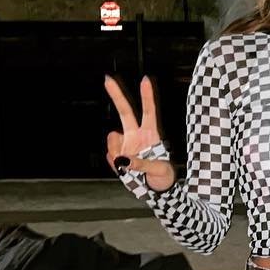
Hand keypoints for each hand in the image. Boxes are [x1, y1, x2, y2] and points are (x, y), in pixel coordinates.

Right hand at [104, 74, 175, 190]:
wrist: (154, 190)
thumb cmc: (163, 178)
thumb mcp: (159, 171)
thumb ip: (141, 165)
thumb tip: (122, 160)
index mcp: (151, 134)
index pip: (149, 112)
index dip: (147, 96)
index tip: (145, 80)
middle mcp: (136, 135)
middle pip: (125, 111)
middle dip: (116, 94)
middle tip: (107, 78)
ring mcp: (125, 144)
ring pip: (112, 137)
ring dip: (115, 149)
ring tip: (129, 166)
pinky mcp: (116, 155)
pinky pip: (110, 155)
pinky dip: (115, 163)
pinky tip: (124, 170)